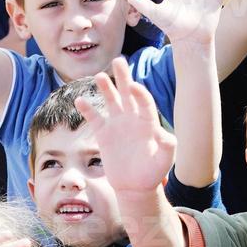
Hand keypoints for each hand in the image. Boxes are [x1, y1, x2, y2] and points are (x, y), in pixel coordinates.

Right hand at [75, 58, 176, 193]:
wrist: (135, 186)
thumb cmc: (152, 172)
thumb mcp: (164, 160)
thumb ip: (167, 147)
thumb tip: (165, 135)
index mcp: (148, 122)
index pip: (144, 102)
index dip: (140, 93)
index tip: (134, 86)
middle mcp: (132, 119)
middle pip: (127, 93)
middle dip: (123, 77)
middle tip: (119, 60)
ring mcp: (117, 125)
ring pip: (111, 101)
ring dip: (105, 88)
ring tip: (98, 76)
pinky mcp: (104, 134)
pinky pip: (94, 118)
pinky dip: (87, 110)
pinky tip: (79, 100)